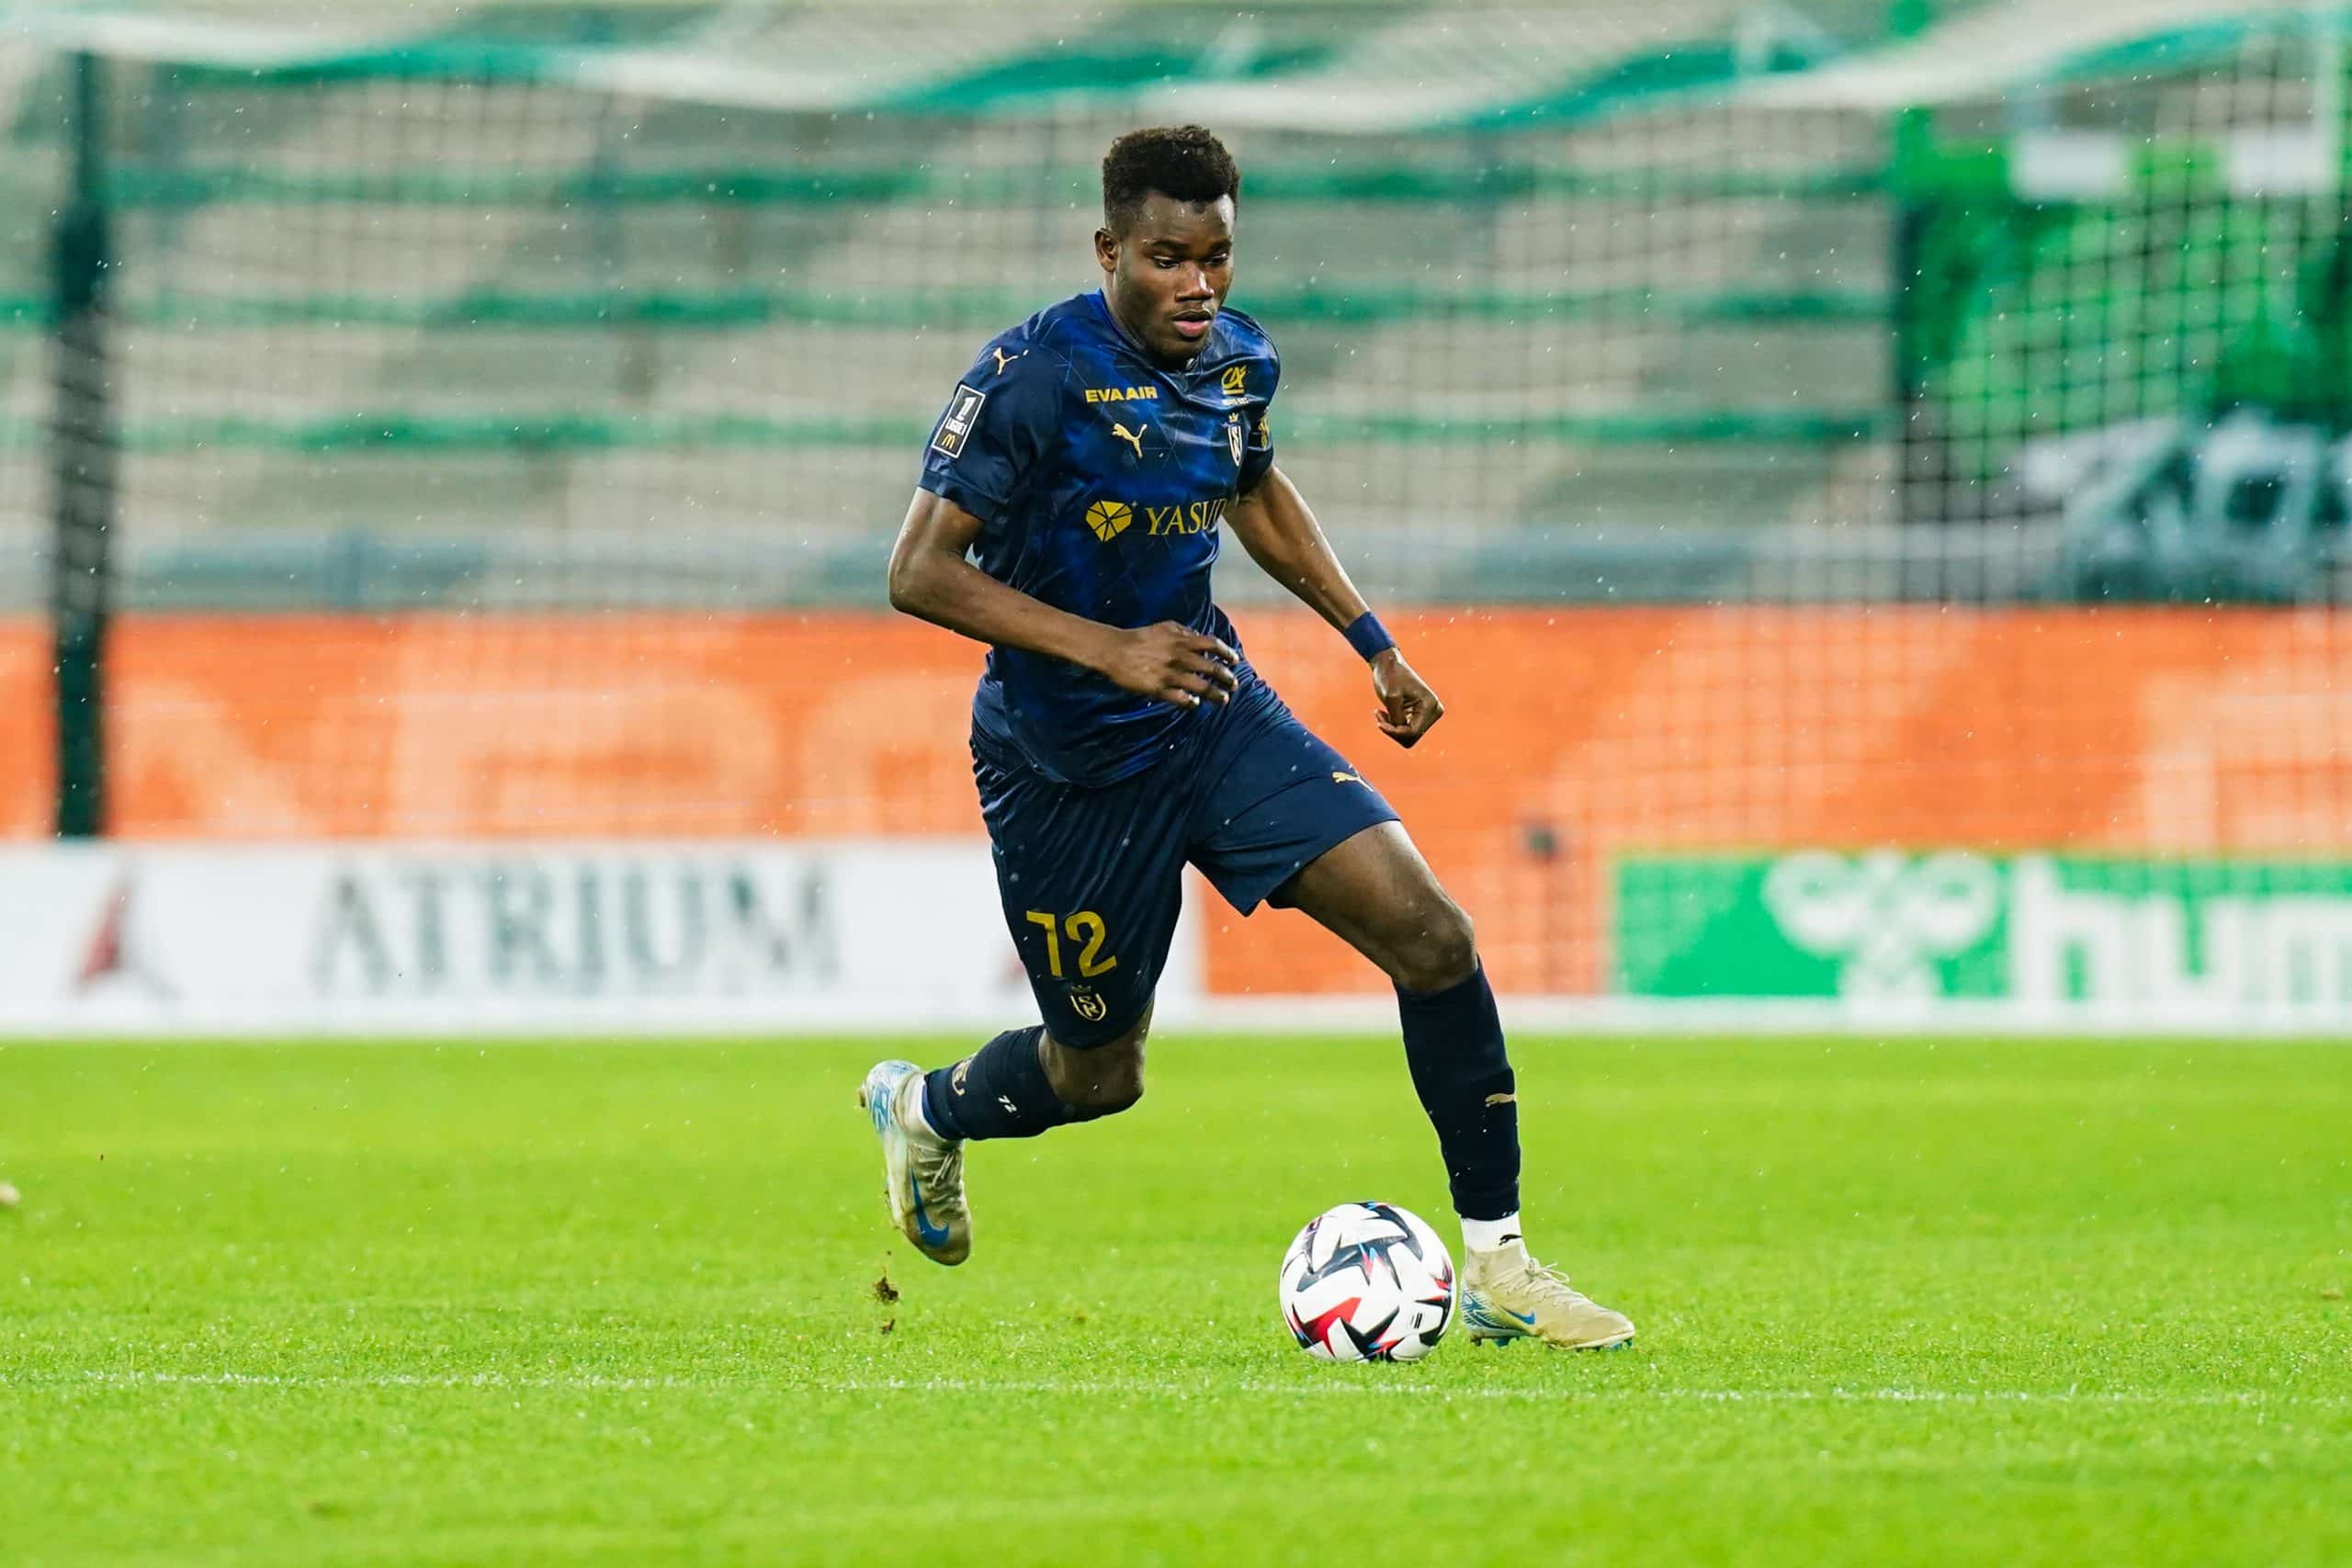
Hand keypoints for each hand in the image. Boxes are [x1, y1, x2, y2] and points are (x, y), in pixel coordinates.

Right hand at [1099, 621, 1239, 708]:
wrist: (1115, 650)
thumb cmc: (1142, 637)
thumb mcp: (1165, 627)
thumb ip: (1185, 632)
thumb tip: (1203, 639)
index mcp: (1181, 640)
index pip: (1213, 645)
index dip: (1227, 653)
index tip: (1235, 661)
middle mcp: (1179, 656)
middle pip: (1211, 668)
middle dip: (1227, 677)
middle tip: (1234, 684)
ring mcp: (1169, 674)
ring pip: (1200, 686)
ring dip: (1215, 694)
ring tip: (1223, 699)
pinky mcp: (1158, 689)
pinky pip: (1180, 699)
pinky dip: (1191, 702)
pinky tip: (1195, 704)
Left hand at [1371, 648, 1442, 746]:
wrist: (1388, 664)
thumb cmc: (1389, 676)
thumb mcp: (1391, 697)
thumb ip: (1397, 718)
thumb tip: (1404, 734)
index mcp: (1430, 705)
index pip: (1413, 731)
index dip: (1395, 732)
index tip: (1379, 723)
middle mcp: (1433, 711)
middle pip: (1412, 737)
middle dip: (1393, 730)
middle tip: (1379, 716)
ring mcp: (1427, 714)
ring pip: (1408, 736)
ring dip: (1392, 729)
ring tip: (1381, 714)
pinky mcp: (1418, 715)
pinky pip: (1405, 731)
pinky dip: (1392, 726)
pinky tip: (1383, 712)